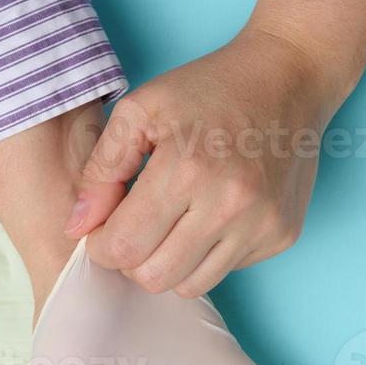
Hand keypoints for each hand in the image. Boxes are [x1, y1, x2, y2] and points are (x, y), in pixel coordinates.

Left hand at [64, 0, 365, 296]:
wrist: (288, 78)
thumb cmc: (208, 89)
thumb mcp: (141, 109)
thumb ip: (102, 169)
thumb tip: (77, 227)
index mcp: (186, 169)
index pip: (124, 247)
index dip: (102, 245)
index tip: (104, 227)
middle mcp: (229, 204)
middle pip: (155, 278)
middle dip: (133, 260)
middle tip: (135, 228)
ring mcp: (260, 224)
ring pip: (190, 286)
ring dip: (170, 263)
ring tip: (172, 223)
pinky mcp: (281, 234)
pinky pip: (226, 270)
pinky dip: (208, 254)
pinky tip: (210, 215)